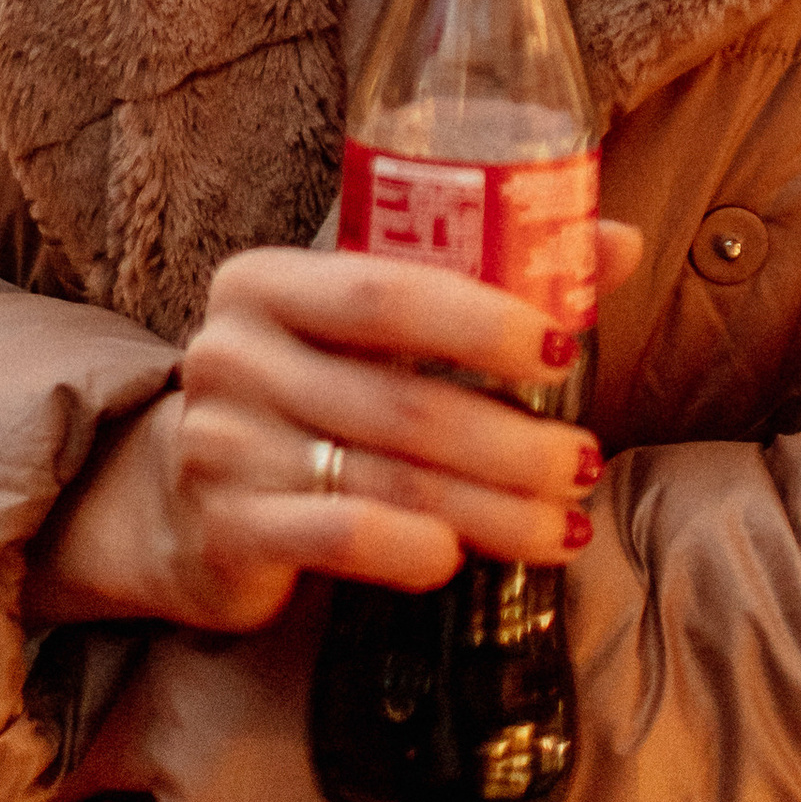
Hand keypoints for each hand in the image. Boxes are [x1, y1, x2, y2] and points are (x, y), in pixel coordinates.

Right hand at [23, 219, 641, 636]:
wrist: (184, 498)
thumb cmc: (306, 390)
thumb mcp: (366, 327)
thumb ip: (479, 281)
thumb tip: (616, 242)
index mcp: (268, 281)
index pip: (386, 289)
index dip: (482, 319)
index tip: (564, 346)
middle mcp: (233, 352)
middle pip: (401, 397)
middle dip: (512, 438)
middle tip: (584, 459)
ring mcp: (222, 443)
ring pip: (387, 477)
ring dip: (492, 507)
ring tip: (564, 523)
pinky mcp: (226, 528)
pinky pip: (338, 536)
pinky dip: (409, 550)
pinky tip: (459, 558)